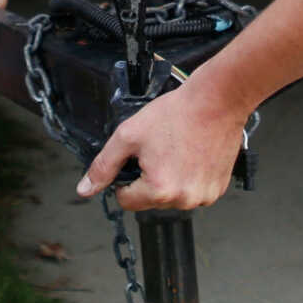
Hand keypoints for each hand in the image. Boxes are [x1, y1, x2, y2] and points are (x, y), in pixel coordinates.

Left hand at [77, 74, 246, 211]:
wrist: (217, 101)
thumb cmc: (177, 114)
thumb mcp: (128, 135)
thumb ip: (104, 165)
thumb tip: (85, 189)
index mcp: (159, 190)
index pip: (126, 201)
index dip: (125, 179)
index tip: (137, 160)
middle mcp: (183, 199)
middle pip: (150, 200)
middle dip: (149, 178)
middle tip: (159, 150)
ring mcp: (203, 197)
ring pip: (172, 197)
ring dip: (170, 180)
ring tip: (177, 151)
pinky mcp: (217, 190)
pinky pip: (193, 192)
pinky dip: (189, 178)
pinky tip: (192, 155)